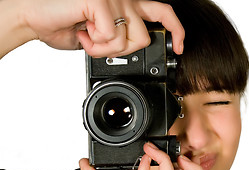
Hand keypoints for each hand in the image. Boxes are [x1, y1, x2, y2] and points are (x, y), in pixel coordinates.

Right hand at [1, 0, 183, 57]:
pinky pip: (112, 38)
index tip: (179, 47)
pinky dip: (96, 46)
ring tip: (88, 38)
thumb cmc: (62, 24)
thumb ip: (117, 38)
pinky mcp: (100, 2)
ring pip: (129, 41)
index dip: (176, 30)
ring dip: (106, 50)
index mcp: (124, 4)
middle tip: (104, 46)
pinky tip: (82, 33)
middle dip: (126, 50)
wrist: (34, 18)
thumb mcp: (98, 36)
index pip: (162, 12)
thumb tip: (130, 49)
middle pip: (145, 35)